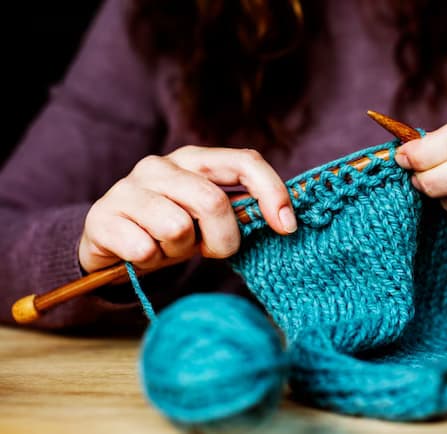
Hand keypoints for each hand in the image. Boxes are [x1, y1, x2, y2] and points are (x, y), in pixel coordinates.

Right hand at [79, 146, 295, 272]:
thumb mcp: (208, 217)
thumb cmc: (172, 228)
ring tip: (167, 247)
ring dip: (179, 251)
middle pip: (213, 201)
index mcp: (195, 159)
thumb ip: (239, 210)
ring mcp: (128, 187)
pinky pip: (144, 249)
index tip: (287, 227)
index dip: (272, 192)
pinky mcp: (102, 216)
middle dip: (223, 240)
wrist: (113, 243)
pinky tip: (142, 253)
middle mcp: (160, 165)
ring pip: (177, 228)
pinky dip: (150, 261)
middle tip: (210, 250)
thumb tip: (285, 219)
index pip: (245, 161)